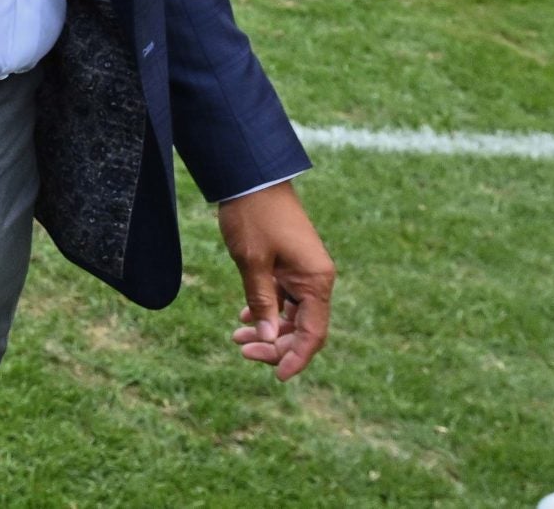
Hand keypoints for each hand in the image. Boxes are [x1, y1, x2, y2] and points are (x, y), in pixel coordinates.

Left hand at [219, 182, 333, 379]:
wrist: (250, 177)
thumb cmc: (253, 216)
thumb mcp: (252, 262)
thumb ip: (262, 302)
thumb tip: (269, 340)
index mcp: (316, 281)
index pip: (314, 334)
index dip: (296, 358)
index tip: (276, 375)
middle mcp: (316, 279)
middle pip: (303, 328)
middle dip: (275, 345)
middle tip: (242, 350)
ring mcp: (304, 272)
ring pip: (292, 315)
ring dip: (269, 329)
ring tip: (237, 337)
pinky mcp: (291, 265)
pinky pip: (284, 298)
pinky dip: (268, 310)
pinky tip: (246, 318)